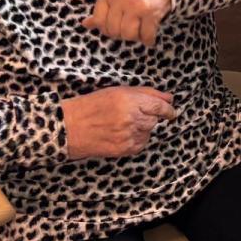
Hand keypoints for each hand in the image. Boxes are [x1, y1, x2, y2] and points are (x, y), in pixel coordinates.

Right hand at [62, 86, 176, 159]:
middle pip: (154, 120)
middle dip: (149, 117)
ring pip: (148, 132)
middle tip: (134, 115)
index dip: (168, 109)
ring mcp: (127, 135)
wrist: (69, 128)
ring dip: (143, 128)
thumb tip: (170, 98)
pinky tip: (123, 134)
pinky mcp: (123, 149)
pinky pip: (141, 144)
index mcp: (129, 100)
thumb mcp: (118, 91)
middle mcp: (130, 117)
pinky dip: (137, 139)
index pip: (159, 106)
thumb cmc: (92, 105)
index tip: (170, 111)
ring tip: (124, 124)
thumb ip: (147, 93)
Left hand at [83, 0, 171, 46]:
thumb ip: (101, 8)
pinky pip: (145, 35)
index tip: (114, 27)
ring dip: (134, 37)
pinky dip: (147, 39)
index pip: (99, 20)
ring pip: (128, 34)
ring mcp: (137, 3)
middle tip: (128, 29)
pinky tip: (148, 36)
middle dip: (120, 34)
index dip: (106, 28)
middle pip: (113, 30)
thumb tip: (85, 24)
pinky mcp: (151, 11)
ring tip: (138, 30)